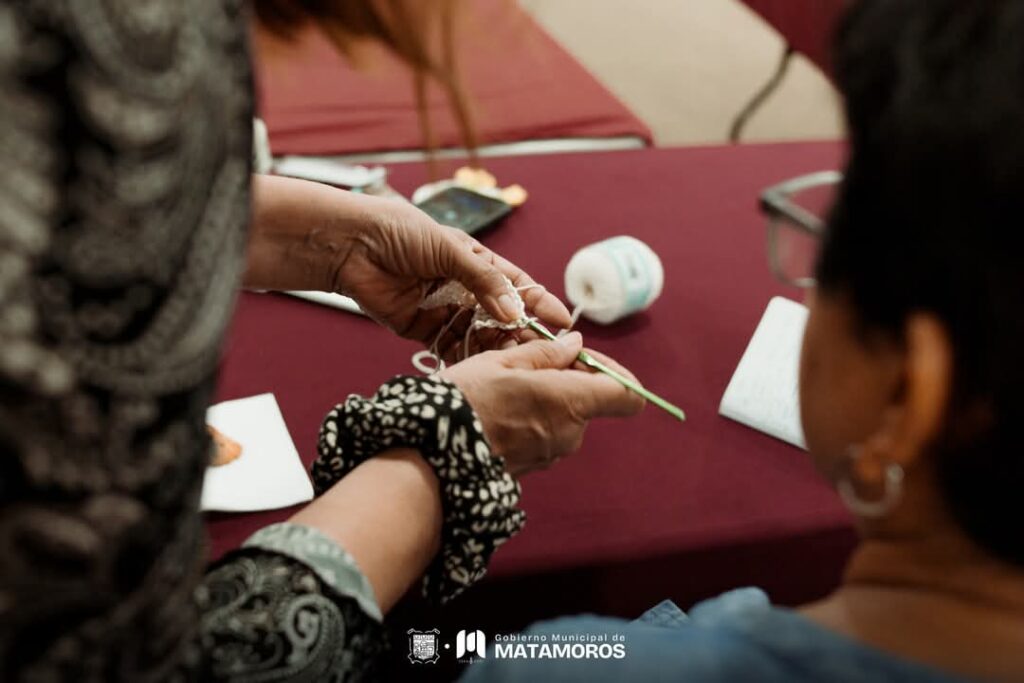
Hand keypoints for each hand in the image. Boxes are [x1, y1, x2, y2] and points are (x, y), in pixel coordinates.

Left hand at [338, 195, 569, 343]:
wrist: (350, 245)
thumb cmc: (400, 233)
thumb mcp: (450, 249)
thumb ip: (483, 282)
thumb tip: (514, 312)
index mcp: (476, 263)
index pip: (516, 286)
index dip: (539, 304)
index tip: (563, 324)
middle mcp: (464, 288)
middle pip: (502, 316)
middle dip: (523, 334)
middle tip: (545, 355)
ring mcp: (444, 310)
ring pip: (479, 335)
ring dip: (497, 349)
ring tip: (515, 365)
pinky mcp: (422, 329)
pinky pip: (449, 348)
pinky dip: (465, 359)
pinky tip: (482, 371)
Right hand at [440, 332, 644, 475]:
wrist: (429, 457)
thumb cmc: (464, 402)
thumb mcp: (502, 360)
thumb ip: (547, 353)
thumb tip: (575, 346)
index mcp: (570, 402)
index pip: (627, 395)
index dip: (617, 373)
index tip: (590, 359)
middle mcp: (570, 434)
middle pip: (589, 401)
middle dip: (567, 379)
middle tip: (527, 362)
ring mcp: (552, 454)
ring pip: (563, 417)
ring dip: (544, 399)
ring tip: (504, 387)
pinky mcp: (533, 467)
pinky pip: (544, 435)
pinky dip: (530, 419)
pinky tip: (497, 411)